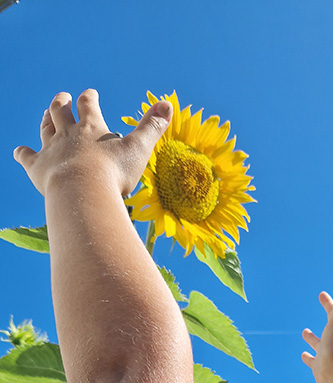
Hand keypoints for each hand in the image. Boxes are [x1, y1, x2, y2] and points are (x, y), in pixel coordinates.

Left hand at [13, 89, 171, 196]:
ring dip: (45, 120)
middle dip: (62, 103)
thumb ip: (152, 128)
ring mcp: (51, 150)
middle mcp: (68, 134)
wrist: (83, 192)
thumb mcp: (138, 148)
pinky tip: (20, 151)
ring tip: (46, 115)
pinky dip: (22, 152)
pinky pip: (26, 156)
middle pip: (61, 111)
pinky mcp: (37, 167)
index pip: (89, 105)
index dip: (89, 99)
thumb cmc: (113, 172)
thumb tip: (168, 104)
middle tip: (63, 98)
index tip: (90, 94)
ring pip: (45, 128)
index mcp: (91, 127)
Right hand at [301, 283, 332, 382]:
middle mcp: (332, 341)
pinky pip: (312, 361)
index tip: (322, 295)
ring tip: (305, 332)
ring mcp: (325, 354)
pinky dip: (308, 357)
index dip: (329, 303)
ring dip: (312, 338)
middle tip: (322, 303)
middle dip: (327, 312)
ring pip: (318, 344)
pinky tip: (303, 356)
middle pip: (329, 324)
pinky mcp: (318, 367)